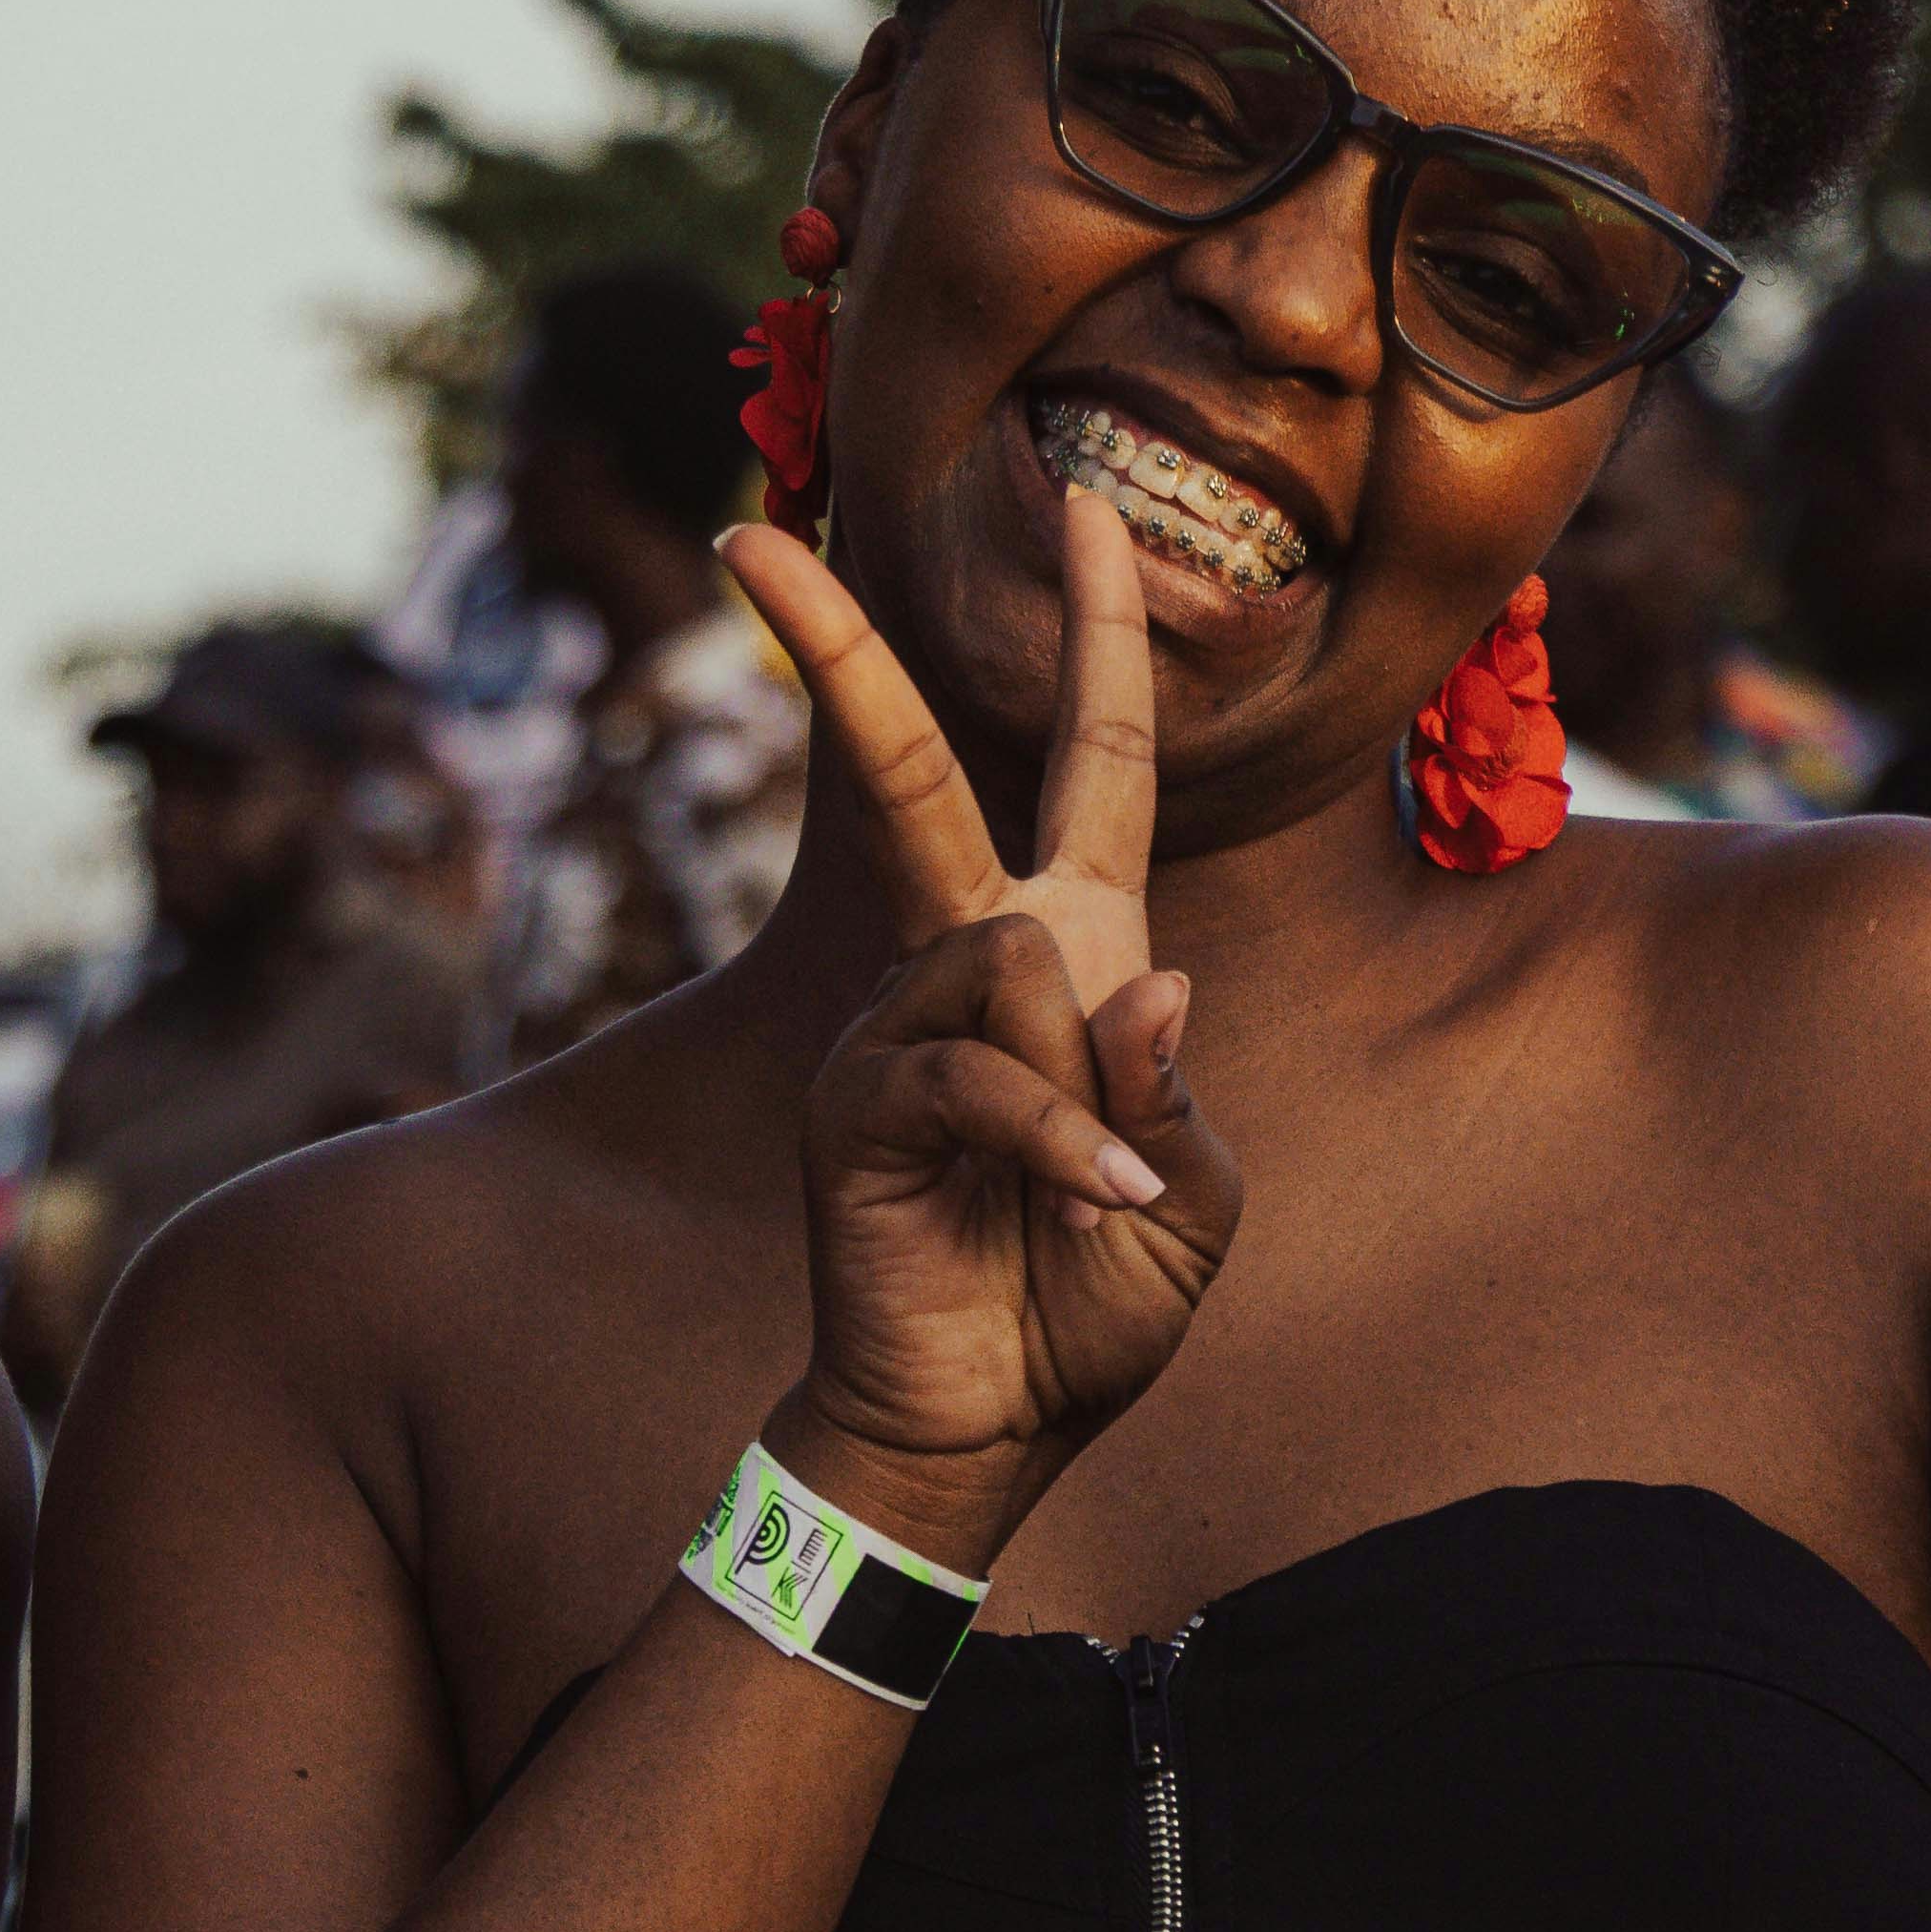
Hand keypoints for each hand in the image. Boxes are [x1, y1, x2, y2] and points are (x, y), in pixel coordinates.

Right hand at [726, 488, 1239, 1551]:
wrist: (992, 1430)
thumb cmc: (1088, 1305)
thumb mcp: (1186, 1194)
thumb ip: (1169, 1087)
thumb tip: (1142, 981)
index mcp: (1071, 954)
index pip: (1089, 766)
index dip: (1097, 636)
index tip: (1085, 502)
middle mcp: (970, 964)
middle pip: (910, 769)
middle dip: (831, 648)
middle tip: (744, 533)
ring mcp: (897, 1028)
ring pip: (1007, 954)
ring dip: (1086, 1081)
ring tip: (1097, 1195)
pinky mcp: (857, 1106)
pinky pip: (980, 1073)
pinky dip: (1057, 1144)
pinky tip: (1089, 1208)